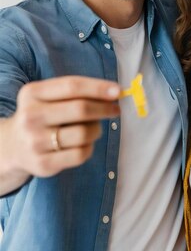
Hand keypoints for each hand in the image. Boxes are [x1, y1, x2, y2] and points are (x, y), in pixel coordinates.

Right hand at [0, 76, 120, 188]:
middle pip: (80, 110)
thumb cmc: (41, 115)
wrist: (13, 146)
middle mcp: (31, 116)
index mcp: (32, 93)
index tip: (117, 91)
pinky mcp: (43, 164)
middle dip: (104, 109)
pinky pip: (80, 154)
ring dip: (97, 130)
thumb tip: (113, 93)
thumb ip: (75, 92)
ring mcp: (35, 142)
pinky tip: (84, 144)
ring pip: (84, 134)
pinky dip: (89, 148)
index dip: (98, 88)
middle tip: (115, 110)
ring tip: (94, 128)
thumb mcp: (48, 97)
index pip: (72, 86)